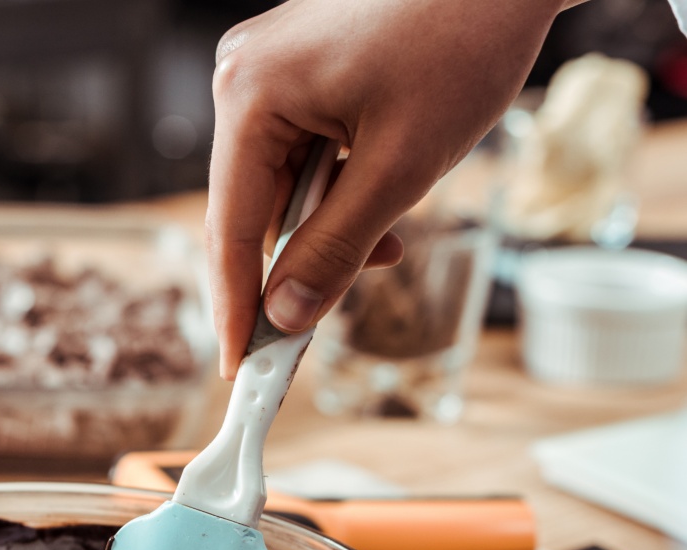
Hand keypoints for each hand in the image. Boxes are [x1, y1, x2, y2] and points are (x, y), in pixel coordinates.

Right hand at [206, 0, 569, 376]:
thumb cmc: (463, 38)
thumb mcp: (402, 166)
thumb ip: (336, 249)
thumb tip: (287, 314)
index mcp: (250, 95)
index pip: (229, 226)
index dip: (236, 305)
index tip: (242, 366)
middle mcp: (242, 77)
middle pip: (252, 207)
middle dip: (301, 256)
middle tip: (332, 308)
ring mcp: (267, 70)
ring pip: (281, 184)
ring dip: (329, 219)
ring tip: (390, 224)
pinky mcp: (296, 69)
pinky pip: (298, 152)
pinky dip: (336, 184)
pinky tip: (381, 181)